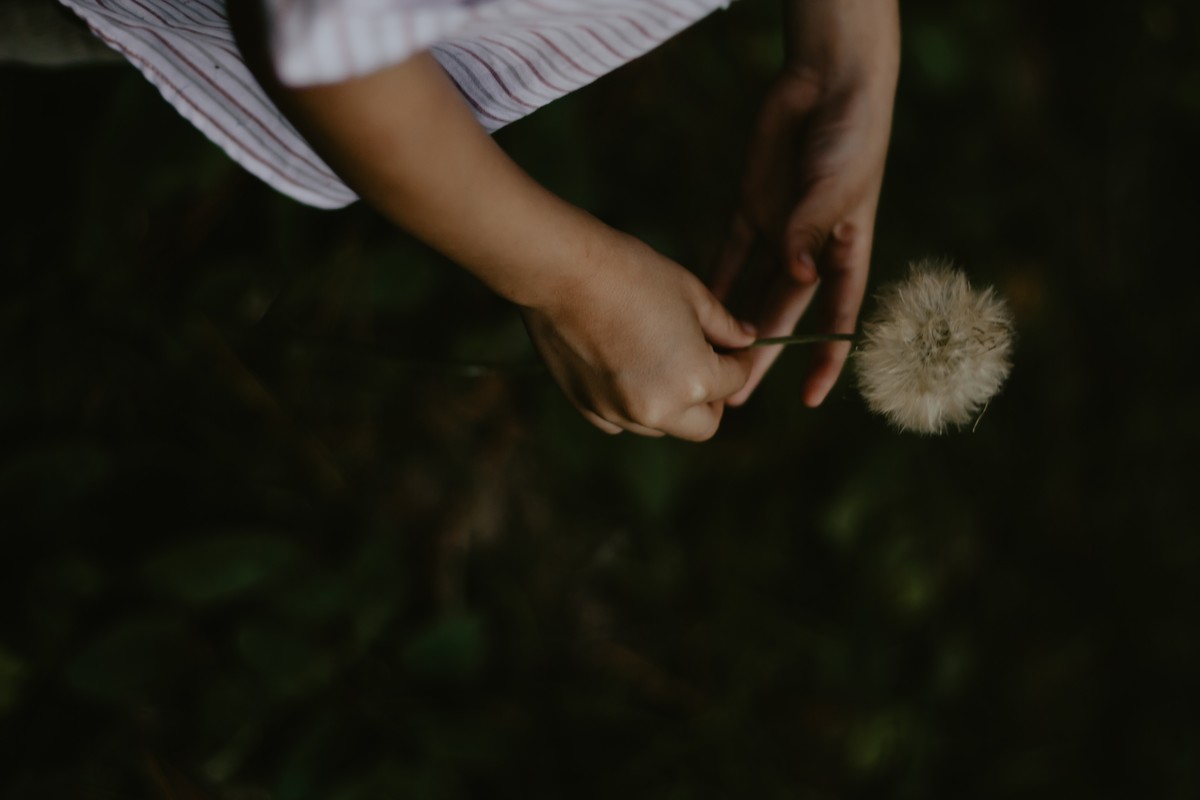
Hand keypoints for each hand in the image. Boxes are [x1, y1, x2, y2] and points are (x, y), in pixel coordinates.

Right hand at [523, 233, 754, 439]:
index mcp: (695, 380)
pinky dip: (631, 405)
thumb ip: (724, 326)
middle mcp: (659, 410)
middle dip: (711, 399)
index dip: (740, 360)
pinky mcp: (587, 409)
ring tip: (661, 362)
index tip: (734, 348)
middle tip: (705, 367)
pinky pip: (621, 421)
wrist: (562, 273)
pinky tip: (625, 369)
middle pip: (704, 425)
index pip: (736, 382)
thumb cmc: (632, 274)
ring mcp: (619, 414)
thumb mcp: (692, 294)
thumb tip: (746, 340)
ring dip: (671, 404)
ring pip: (662, 426)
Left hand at [712, 0, 898, 407]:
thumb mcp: (836, 186)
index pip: (835, 317)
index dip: (825, 358)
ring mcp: (779, 232)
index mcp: (843, 251)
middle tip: (733, 396)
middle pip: (783, 314)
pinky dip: (713, 285)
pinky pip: (729, 257)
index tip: (809, 397)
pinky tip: (693, 314)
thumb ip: (812, 228)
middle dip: (759, 356)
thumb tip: (797, 274)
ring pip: (753, 292)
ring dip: (732, 329)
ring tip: (710, 366)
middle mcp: (810, 251)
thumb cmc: (849, 136)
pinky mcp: (752, 210)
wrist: (826, 85)